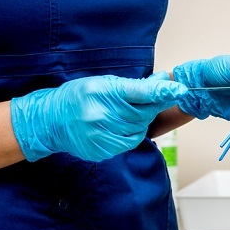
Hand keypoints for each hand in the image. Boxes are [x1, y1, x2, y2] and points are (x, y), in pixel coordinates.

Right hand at [10, 73, 187, 161]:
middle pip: (142, 113)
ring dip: (140, 121)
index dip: (162, 91)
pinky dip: (131, 134)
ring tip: (123, 113)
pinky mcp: (100, 150)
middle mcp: (100, 115)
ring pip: (138, 129)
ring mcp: (99, 135)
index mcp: (101, 92)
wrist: (49, 121)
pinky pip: (129, 142)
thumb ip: (134, 85)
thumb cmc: (78, 97)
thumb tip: (164, 79)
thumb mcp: (103, 83)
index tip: (180, 90)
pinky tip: (119, 126)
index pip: (139, 92)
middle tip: (146, 101)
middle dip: (150, 107)